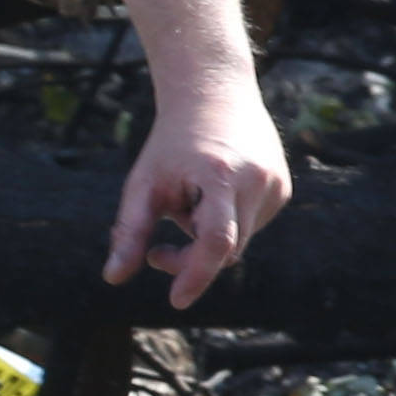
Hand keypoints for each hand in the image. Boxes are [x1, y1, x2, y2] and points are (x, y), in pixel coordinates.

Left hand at [104, 80, 292, 313]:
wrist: (214, 96)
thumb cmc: (171, 145)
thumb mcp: (143, 184)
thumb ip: (130, 232)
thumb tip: (112, 279)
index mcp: (222, 176)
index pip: (215, 239)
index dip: (196, 272)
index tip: (176, 299)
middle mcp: (257, 181)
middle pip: (224, 250)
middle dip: (189, 258)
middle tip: (156, 252)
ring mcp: (276, 186)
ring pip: (237, 243)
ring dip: (207, 237)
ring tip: (190, 200)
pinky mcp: (283, 191)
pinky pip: (249, 228)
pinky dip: (226, 225)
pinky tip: (212, 193)